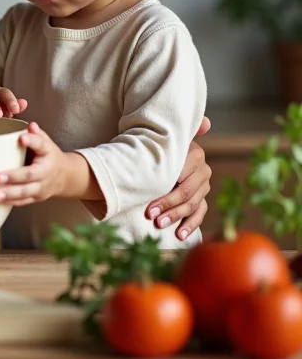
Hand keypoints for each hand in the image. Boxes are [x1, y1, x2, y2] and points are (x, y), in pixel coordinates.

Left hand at [0, 122, 69, 205]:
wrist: (65, 176)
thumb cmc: (49, 156)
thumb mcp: (46, 142)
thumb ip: (37, 134)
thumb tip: (30, 125)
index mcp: (48, 153)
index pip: (41, 145)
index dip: (32, 141)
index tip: (21, 138)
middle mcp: (46, 172)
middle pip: (31, 174)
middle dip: (14, 176)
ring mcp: (41, 187)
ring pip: (26, 192)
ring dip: (10, 194)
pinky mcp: (36, 197)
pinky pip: (23, 201)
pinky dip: (10, 202)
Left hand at [145, 116, 211, 240]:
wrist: (160, 153)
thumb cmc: (160, 144)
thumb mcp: (167, 135)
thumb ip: (186, 129)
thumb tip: (207, 122)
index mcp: (195, 154)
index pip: (183, 175)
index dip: (167, 187)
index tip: (151, 198)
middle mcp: (203, 171)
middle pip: (186, 192)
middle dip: (167, 204)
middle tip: (151, 214)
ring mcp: (204, 187)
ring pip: (192, 204)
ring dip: (176, 216)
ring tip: (159, 224)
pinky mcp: (201, 200)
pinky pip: (199, 214)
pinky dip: (189, 225)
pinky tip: (179, 235)